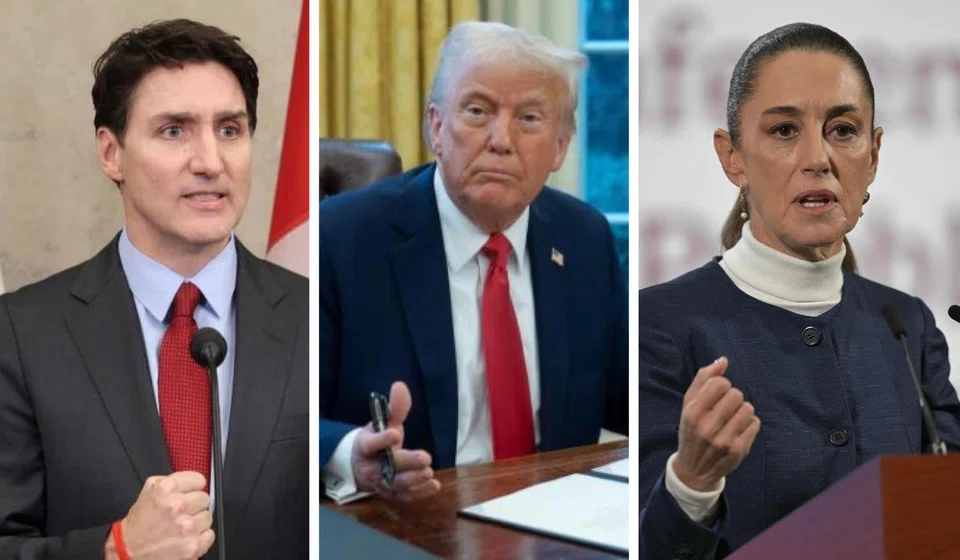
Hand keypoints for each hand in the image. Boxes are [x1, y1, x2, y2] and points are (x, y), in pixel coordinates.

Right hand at [104, 471, 213, 559]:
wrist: (128, 550)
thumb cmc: (139, 523)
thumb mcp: (149, 490)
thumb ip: (174, 480)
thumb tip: (195, 481)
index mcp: (167, 488)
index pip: (199, 480)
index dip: (193, 487)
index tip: (189, 493)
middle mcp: (178, 506)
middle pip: (205, 498)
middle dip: (194, 505)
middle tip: (180, 513)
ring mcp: (187, 527)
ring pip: (208, 516)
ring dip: (197, 522)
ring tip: (180, 526)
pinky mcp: (193, 545)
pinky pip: (209, 535)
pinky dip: (200, 537)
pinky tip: (185, 537)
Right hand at [351, 381, 440, 500]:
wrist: (362, 466)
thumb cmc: (377, 441)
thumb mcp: (384, 423)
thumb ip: (395, 407)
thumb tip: (400, 385)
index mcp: (365, 446)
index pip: (371, 444)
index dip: (382, 440)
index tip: (396, 433)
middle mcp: (370, 467)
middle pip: (386, 467)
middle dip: (406, 462)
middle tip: (425, 457)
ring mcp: (380, 483)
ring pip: (395, 485)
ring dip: (414, 480)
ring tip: (429, 472)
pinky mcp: (390, 494)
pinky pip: (404, 496)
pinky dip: (419, 493)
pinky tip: (434, 485)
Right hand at [673, 357, 759, 491]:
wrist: (694, 470)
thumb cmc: (692, 430)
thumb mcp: (688, 405)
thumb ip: (703, 380)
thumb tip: (723, 360)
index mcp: (692, 413)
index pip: (719, 384)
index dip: (721, 385)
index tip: (716, 395)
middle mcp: (708, 427)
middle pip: (736, 394)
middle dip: (732, 398)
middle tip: (724, 409)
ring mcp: (725, 440)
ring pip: (748, 408)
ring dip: (742, 411)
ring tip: (731, 419)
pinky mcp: (740, 450)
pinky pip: (755, 423)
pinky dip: (749, 423)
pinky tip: (738, 430)